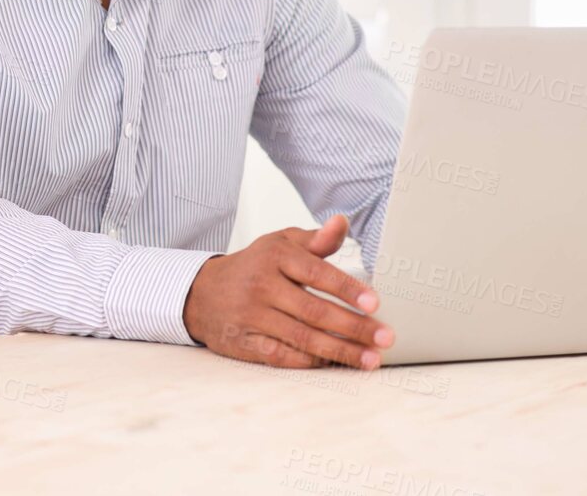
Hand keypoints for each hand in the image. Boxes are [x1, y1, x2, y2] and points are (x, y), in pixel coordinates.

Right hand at [181, 215, 392, 369]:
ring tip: (371, 358)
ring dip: (340, 351)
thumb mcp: (280, 243)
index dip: (347, 289)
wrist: (201, 292)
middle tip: (385, 337)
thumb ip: (315, 239)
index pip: (316, 272)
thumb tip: (342, 222)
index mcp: (274, 256)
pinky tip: (335, 364)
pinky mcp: (244, 342)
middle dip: (354, 327)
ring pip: (302, 337)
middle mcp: (261, 285)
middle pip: (314, 311)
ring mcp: (251, 316)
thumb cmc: (253, 266)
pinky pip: (282, 356)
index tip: (374, 303)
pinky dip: (310, 362)